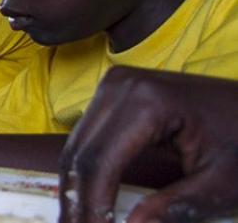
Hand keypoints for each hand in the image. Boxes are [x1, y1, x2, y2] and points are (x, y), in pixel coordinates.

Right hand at [59, 67, 237, 222]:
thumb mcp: (223, 181)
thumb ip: (178, 207)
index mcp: (148, 102)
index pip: (100, 162)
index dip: (92, 206)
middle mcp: (121, 87)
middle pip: (80, 154)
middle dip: (76, 202)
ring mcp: (114, 86)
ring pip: (75, 147)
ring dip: (74, 190)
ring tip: (81, 222)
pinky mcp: (113, 94)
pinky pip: (86, 138)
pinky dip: (84, 172)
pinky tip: (88, 200)